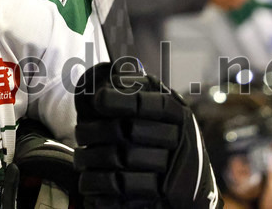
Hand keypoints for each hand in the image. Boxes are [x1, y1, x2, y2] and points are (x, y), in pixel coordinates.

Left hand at [74, 61, 219, 208]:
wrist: (192, 183)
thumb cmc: (164, 135)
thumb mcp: (159, 108)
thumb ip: (138, 90)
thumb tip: (113, 74)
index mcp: (177, 114)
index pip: (150, 103)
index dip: (121, 100)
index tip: (97, 100)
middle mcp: (180, 139)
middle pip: (128, 131)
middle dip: (96, 131)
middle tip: (79, 133)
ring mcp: (173, 170)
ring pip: (124, 161)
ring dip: (93, 160)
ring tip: (79, 158)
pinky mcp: (164, 196)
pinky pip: (128, 192)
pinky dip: (103, 187)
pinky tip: (88, 183)